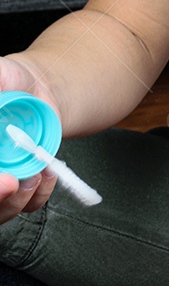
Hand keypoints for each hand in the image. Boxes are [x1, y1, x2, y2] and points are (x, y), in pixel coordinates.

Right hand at [0, 55, 59, 223]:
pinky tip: (47, 172)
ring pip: (0, 212)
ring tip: (34, 175)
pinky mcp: (20, 186)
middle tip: (12, 182)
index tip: (3, 177)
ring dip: (16, 200)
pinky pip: (26, 206)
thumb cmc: (10, 80)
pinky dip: (39, 195)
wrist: (39, 88)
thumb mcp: (0, 74)